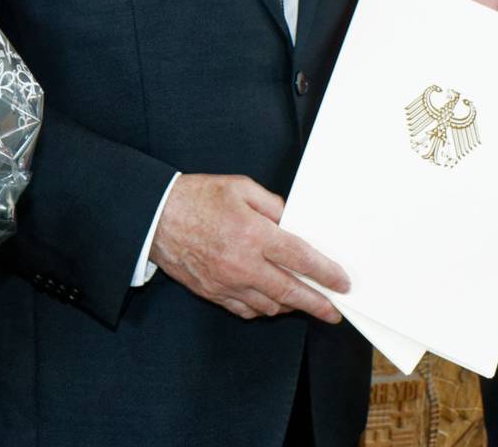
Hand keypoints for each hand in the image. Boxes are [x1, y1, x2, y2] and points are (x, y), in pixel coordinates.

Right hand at [147, 174, 346, 323]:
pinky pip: (246, 310)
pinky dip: (264, 309)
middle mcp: (243, 264)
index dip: (326, 273)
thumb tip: (294, 222)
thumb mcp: (240, 187)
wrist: (154, 217)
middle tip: (334, 311)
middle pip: (291, 292)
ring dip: (291, 305)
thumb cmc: (196, 198)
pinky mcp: (213, 293)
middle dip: (318, 304)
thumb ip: (273, 205)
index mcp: (253, 234)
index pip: (301, 258)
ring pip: (270, 305)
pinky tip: (271, 301)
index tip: (342, 282)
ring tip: (304, 301)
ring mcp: (227, 283)